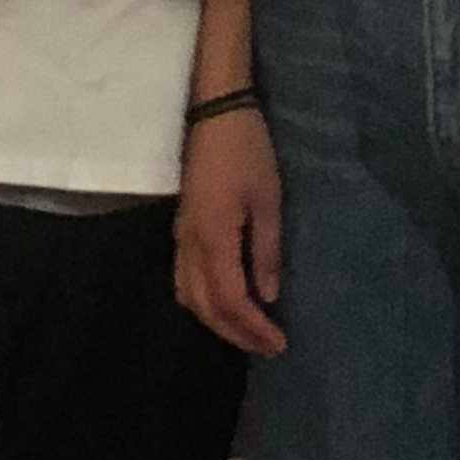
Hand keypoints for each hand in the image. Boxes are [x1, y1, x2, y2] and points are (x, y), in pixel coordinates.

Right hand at [172, 108, 284, 356]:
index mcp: (213, 238)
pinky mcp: (181, 228)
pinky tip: (224, 303)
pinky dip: (203, 302)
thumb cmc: (247, 151)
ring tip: (247, 332)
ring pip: (188, 296)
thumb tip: (268, 297)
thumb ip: (266, 251)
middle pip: (204, 307)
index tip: (279, 343)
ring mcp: (180, 236)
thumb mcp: (268, 199)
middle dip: (235, 333)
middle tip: (268, 347)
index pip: (230, 300)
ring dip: (216, 321)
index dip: (253, 328)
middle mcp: (189, 244)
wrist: (214, 112)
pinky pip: (184, 280)